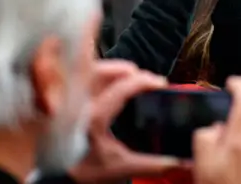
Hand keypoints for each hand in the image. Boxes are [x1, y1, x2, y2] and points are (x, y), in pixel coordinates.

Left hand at [68, 60, 191, 183]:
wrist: (58, 179)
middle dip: (124, 68)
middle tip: (142, 76)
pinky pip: (76, 79)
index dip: (144, 81)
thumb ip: (154, 164)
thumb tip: (183, 162)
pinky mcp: (62, 102)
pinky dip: (93, 75)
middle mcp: (78, 104)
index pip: (122, 88)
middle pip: (101, 70)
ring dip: (108, 69)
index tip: (160, 83)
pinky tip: (106, 83)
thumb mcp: (121, 167)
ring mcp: (68, 101)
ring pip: (86, 71)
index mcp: (94, 118)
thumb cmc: (85, 172)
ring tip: (127, 75)